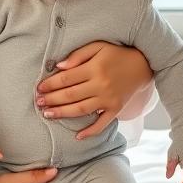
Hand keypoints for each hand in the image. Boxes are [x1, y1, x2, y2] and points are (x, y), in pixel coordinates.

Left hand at [35, 41, 152, 140]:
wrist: (143, 65)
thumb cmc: (116, 54)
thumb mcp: (98, 46)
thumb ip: (78, 55)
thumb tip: (59, 66)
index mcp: (94, 68)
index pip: (66, 78)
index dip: (50, 84)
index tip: (39, 88)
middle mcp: (101, 85)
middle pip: (70, 95)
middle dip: (52, 100)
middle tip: (38, 103)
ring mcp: (109, 99)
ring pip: (81, 109)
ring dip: (63, 113)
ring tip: (48, 115)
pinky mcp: (116, 109)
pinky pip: (102, 123)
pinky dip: (91, 131)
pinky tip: (78, 136)